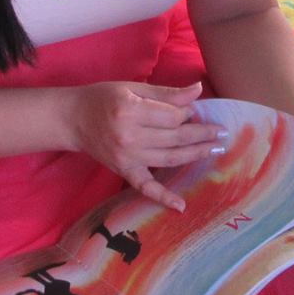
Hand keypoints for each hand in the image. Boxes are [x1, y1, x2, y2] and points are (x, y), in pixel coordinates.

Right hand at [65, 81, 223, 210]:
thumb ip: (165, 93)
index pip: (171, 116)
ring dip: (195, 155)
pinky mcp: (124, 171)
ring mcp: (127, 157)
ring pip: (169, 159)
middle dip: (201, 133)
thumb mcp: (132, 88)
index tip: (194, 109)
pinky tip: (181, 206)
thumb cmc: (102, 98)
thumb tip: (197, 91)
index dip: (187, 113)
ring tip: (215, 149)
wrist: (73, 119)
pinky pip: (146, 187)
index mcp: (131, 111)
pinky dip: (163, 198)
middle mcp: (130, 137)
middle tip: (220, 131)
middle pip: (175, 138)